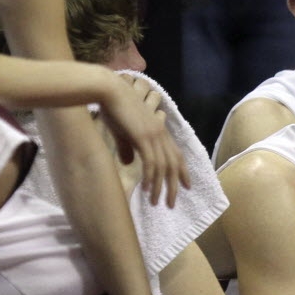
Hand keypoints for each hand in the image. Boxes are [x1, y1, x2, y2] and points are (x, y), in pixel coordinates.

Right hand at [97, 73, 189, 206]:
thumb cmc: (113, 108)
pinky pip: (151, 163)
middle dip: (174, 186)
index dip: (183, 171)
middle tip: (172, 204)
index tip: (186, 187)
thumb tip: (130, 162)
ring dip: (161, 187)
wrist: (108, 91)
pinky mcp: (143, 137)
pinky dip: (151, 179)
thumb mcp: (122, 132)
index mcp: (159, 130)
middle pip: (174, 165)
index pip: (177, 155)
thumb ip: (128, 147)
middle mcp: (161, 133)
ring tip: (157, 203)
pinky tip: (147, 190)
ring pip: (164, 168)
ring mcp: (154, 135)